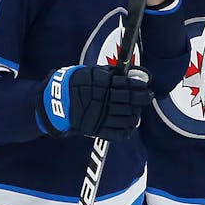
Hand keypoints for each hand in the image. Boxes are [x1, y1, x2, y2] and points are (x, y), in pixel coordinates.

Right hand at [37, 65, 152, 140]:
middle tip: (149, 97)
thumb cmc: (74, 83)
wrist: (55, 101)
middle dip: (142, 99)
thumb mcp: (89, 72)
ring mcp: (99, 115)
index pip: (126, 85)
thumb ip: (107, 73)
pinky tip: (131, 125)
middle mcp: (102, 100)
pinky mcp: (96, 128)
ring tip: (138, 112)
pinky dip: (127, 129)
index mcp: (101, 84)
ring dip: (136, 114)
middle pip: (129, 100)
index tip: (147, 86)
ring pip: (125, 117)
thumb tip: (126, 74)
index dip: (139, 86)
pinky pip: (116, 132)